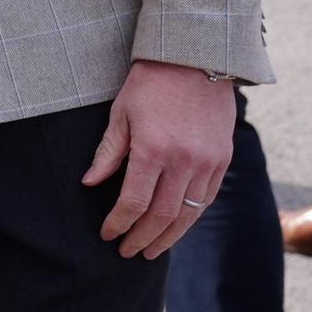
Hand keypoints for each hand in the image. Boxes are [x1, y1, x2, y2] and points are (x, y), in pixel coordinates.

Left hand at [81, 60, 233, 258]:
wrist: (196, 59)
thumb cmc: (150, 83)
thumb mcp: (121, 113)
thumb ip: (108, 152)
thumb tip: (89, 183)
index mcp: (154, 150)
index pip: (134, 202)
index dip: (119, 223)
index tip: (108, 235)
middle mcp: (184, 162)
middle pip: (163, 216)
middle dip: (142, 238)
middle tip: (127, 252)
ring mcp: (208, 163)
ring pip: (188, 214)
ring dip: (169, 237)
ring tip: (151, 250)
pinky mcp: (223, 160)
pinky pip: (207, 199)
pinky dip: (191, 217)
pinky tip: (177, 227)